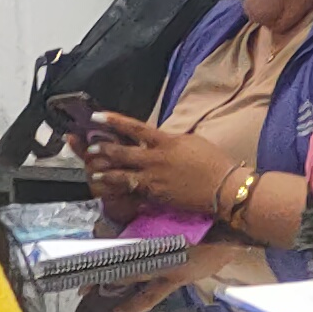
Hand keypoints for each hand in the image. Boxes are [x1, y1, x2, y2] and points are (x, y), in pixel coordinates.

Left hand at [81, 111, 221, 221]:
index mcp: (165, 141)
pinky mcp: (156, 195)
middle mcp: (156, 159)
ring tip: (93, 171)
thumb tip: (157, 139)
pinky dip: (121, 189)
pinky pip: (133, 191)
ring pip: (122, 174)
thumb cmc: (212, 161)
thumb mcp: (190, 141)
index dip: (113, 121)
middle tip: (89, 146)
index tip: (97, 116)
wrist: (223, 187)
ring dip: (106, 171)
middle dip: (103, 148)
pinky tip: (111, 190)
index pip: (134, 127)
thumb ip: (169, 140)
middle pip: (122, 152)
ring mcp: (154, 178)